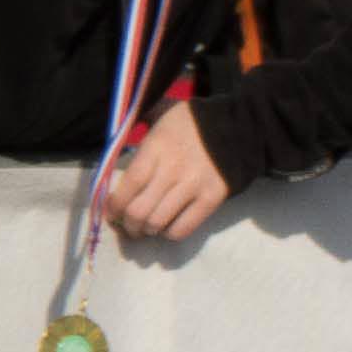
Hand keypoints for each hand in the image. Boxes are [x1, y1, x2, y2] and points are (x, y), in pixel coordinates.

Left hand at [99, 101, 230, 242]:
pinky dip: (170, 234)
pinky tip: (168, 227)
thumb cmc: (193, 122)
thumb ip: (137, 135)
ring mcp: (194, 185)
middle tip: (128, 226)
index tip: (112, 212)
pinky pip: (183, 228)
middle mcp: (173, 169)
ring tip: (146, 229)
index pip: (126, 188)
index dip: (114, 206)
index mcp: (156, 148)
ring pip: (157, 222)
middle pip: (138, 211)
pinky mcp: (212, 198)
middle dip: (128, 225)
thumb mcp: (161, 118)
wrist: (240, 125)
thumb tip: (113, 161)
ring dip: (146, 231)